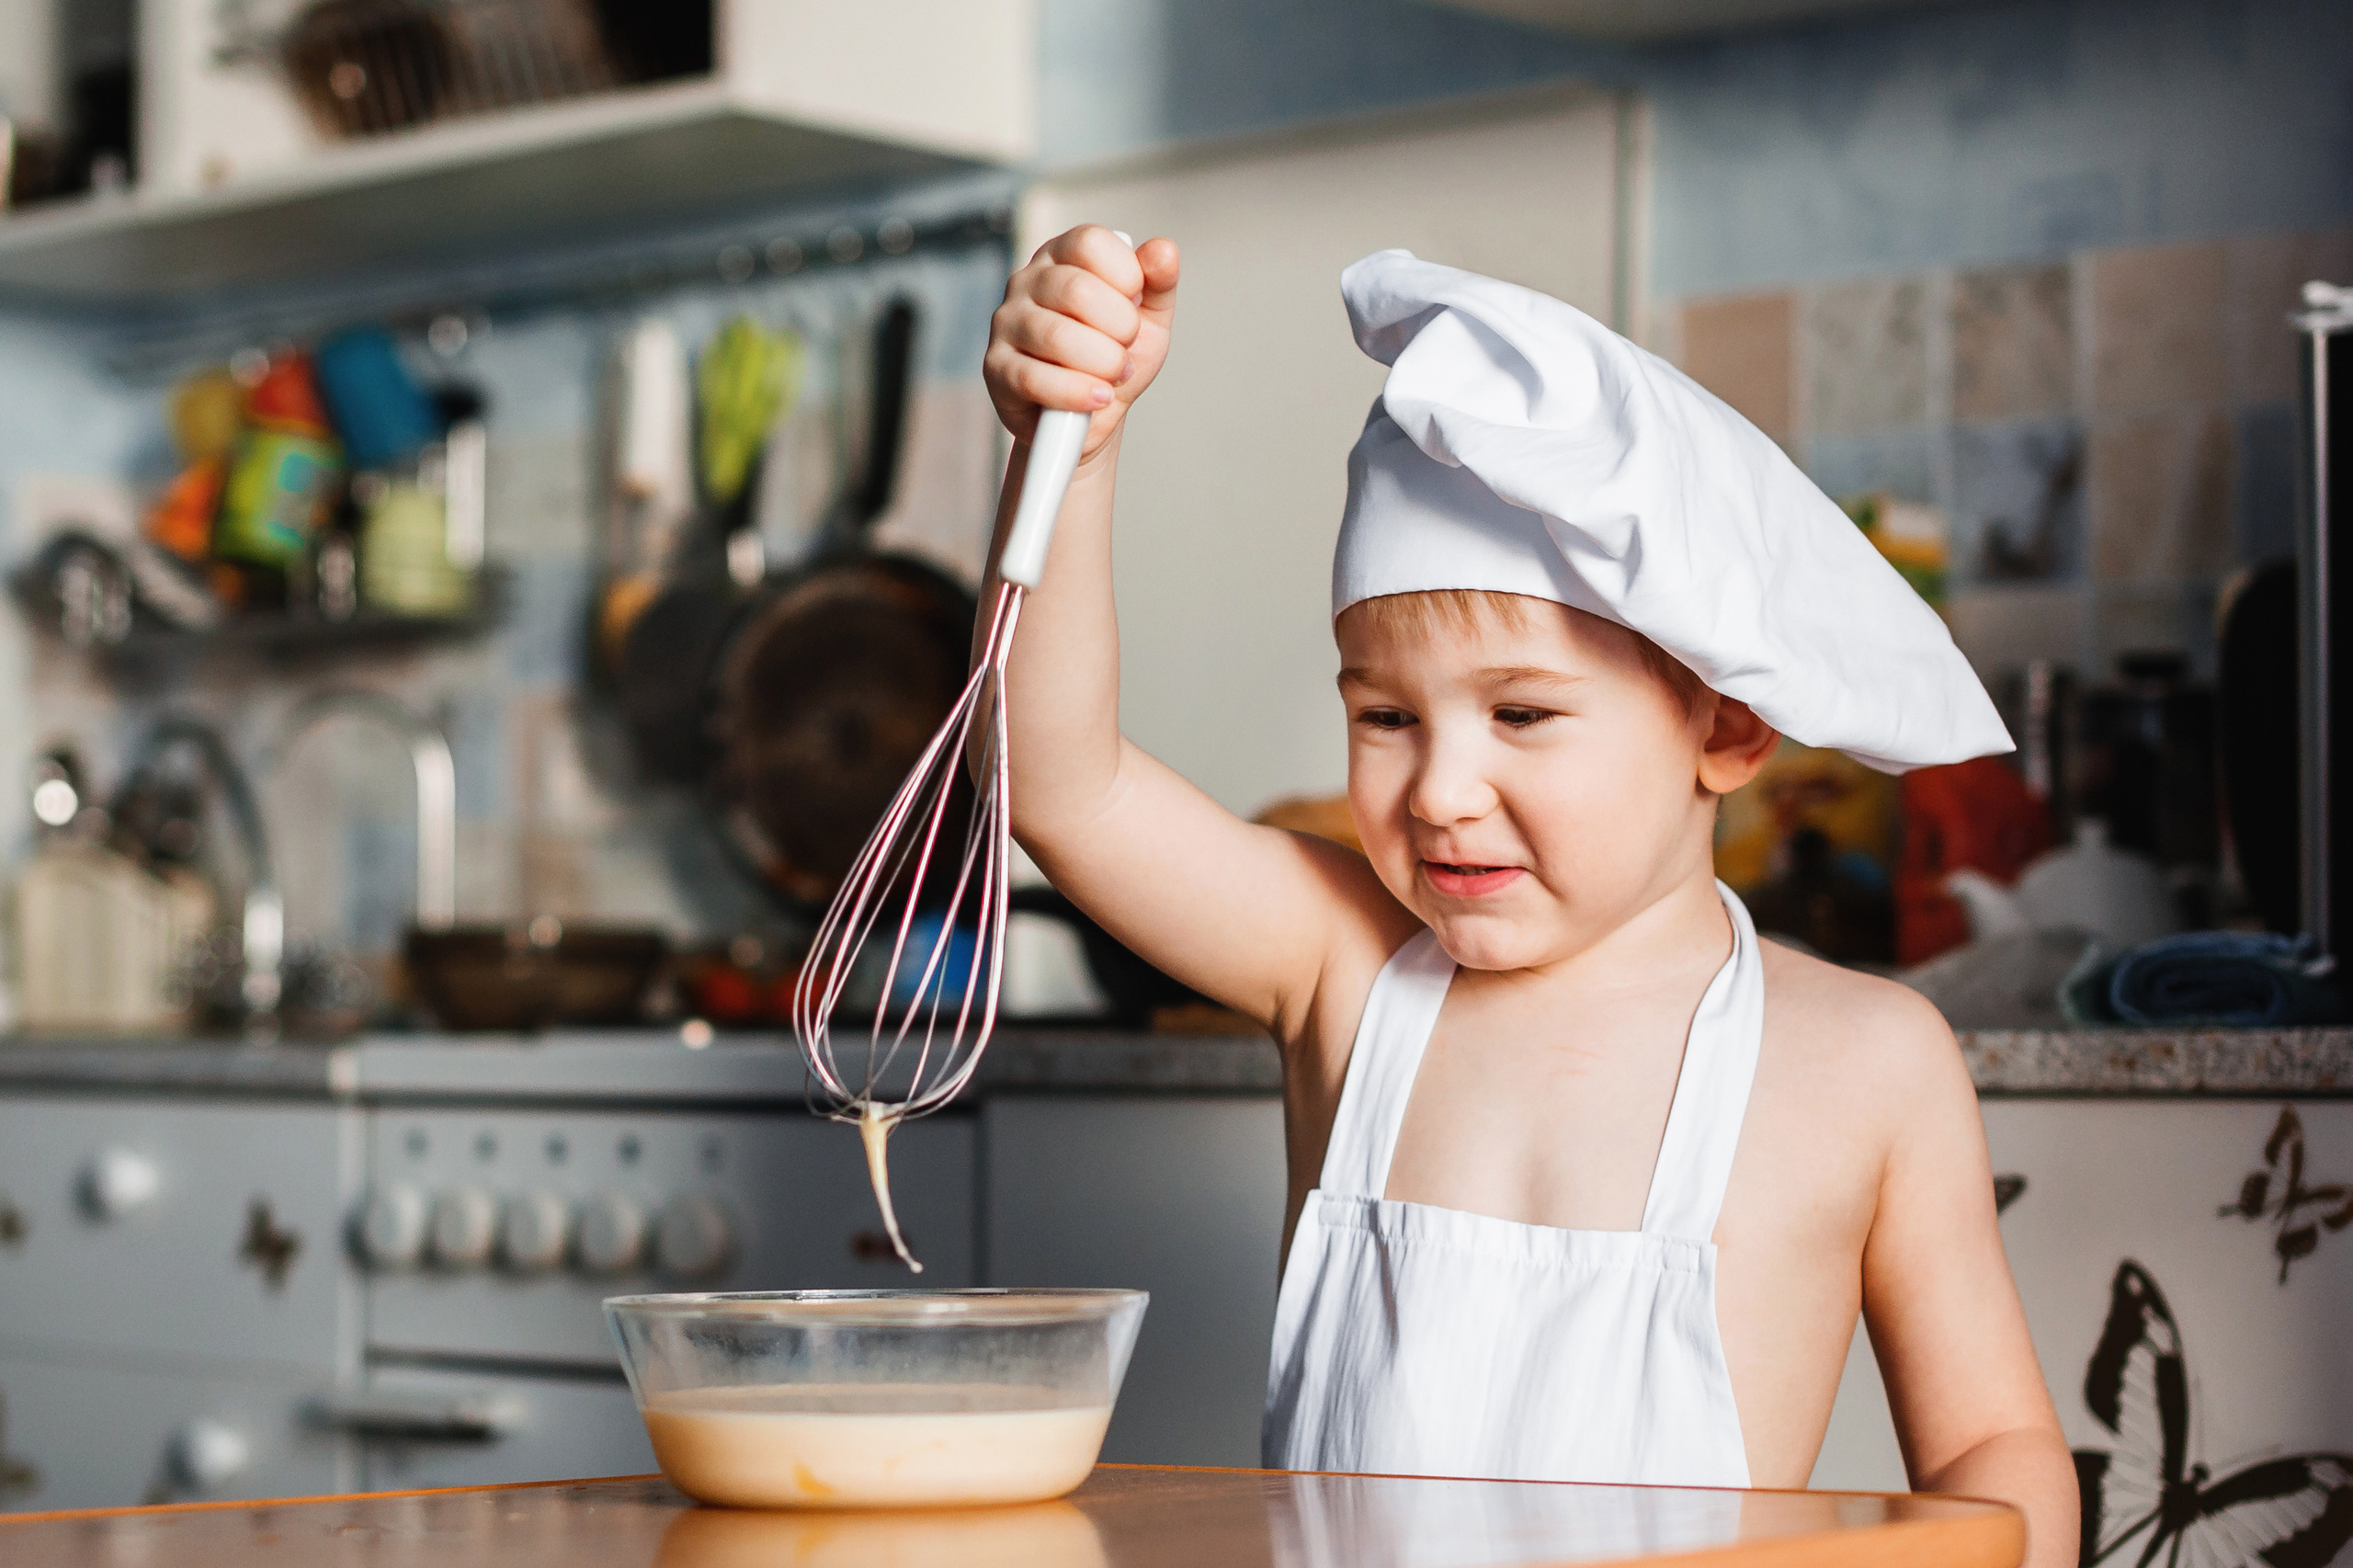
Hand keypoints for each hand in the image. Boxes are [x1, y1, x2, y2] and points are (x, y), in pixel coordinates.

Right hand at [986, 226, 1178, 460]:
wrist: (1092, 417)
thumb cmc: (1114, 358)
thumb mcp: (1150, 319)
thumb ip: (1159, 282)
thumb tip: (1164, 250)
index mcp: (1063, 256)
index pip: (1090, 242)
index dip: (1126, 277)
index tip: (1135, 305)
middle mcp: (1027, 281)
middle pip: (1076, 290)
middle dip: (1120, 329)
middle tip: (1126, 349)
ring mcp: (1006, 323)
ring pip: (1057, 336)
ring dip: (1103, 364)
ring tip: (1113, 377)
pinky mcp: (996, 368)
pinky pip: (1035, 378)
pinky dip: (1077, 392)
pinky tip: (1098, 398)